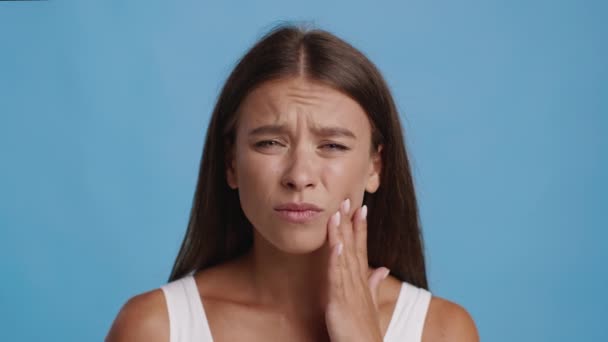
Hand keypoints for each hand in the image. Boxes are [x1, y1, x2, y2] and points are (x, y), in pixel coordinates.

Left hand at [324, 198, 390, 341]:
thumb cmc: (365, 329)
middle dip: (352, 223)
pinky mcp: (340, 302)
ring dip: (343, 234)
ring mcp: (350, 290)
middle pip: (355, 246)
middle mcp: (358, 282)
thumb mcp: (369, 302)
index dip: (361, 227)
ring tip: (339, 213)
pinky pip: (337, 278)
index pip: (362, 248)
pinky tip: (336, 245)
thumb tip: (382, 268)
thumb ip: (374, 284)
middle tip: (348, 199)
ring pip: (345, 257)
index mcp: (363, 281)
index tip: (360, 207)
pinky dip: (336, 261)